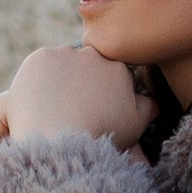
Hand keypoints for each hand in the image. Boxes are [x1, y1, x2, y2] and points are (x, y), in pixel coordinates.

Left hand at [3, 43, 149, 147]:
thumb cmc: (100, 134)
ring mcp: (64, 54)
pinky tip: (39, 100)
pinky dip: (38, 80)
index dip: (102, 92)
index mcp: (118, 67)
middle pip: (86, 65)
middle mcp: (92, 54)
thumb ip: (147, 108)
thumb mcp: (135, 125)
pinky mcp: (38, 58)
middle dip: (81, 82)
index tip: (94, 110)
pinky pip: (38, 66)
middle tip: (72, 109)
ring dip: (59, 79)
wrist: (59, 138)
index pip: (110, 73)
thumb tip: (153, 101)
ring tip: (54, 107)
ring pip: (61, 63)